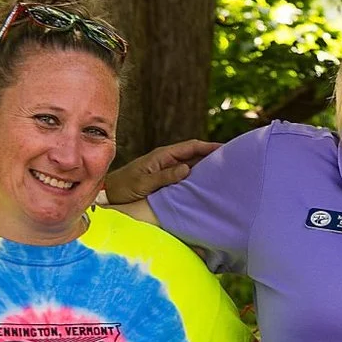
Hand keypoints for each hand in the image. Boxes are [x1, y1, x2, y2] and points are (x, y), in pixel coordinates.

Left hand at [104, 140, 218, 205]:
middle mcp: (166, 160)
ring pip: (191, 165)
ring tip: (225, 173)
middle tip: (232, 160)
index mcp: (163, 156)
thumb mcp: (144, 183)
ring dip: (206, 168)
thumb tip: (187, 169)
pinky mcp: (165, 179)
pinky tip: (207, 185)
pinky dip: (197, 178)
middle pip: (194, 155)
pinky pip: (185, 176)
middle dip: (212, 156)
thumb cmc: (124, 187)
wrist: (109, 194)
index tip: (226, 148)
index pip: (191, 147)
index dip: (209, 146)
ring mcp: (166, 169)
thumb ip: (165, 176)